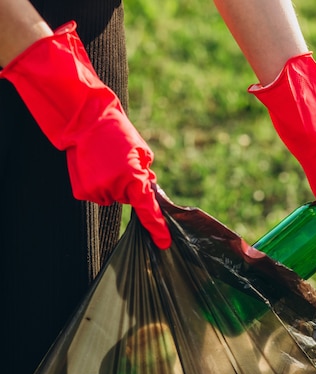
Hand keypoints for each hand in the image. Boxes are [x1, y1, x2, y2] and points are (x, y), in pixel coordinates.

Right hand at [0, 21, 170, 248]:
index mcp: (134, 178)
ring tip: (106, 161)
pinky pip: (97, 195)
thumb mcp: (141, 151)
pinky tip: (94, 167)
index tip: (163, 242)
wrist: (84, 121)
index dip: (157, 227)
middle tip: (120, 163)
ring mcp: (97, 191)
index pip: (148, 209)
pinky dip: (98, 184)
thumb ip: (146, 174)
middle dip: (129, 186)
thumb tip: (149, 189)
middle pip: (129, 200)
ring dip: (113, 184)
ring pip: (112, 198)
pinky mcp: (82, 192)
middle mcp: (115, 188)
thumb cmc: (117, 133)